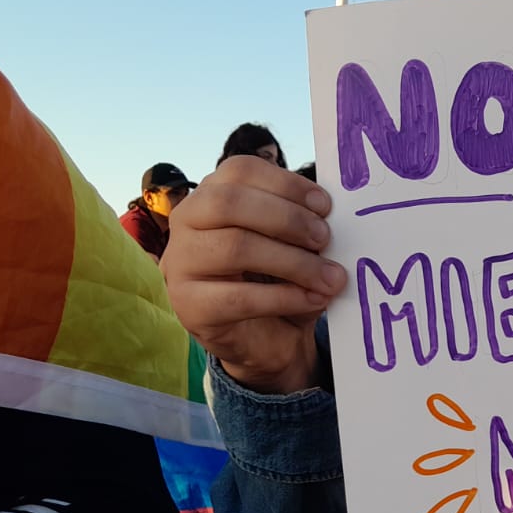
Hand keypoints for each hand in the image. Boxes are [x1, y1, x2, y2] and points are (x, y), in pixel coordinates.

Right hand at [163, 156, 347, 393]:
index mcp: (211, 196)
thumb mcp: (293, 245)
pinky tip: (315, 300)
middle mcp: (187, 223)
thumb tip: (330, 218)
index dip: (286, 184)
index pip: (239, 171)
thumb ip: (303, 225)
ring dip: (294, 262)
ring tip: (331, 278)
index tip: (325, 206)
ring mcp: (181, 265)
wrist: (265, 341)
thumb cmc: (279, 282)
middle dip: (286, 219)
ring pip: (235, 247)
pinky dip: (286, 298)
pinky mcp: (190, 307)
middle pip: (229, 203)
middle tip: (325, 239)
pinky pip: (240, 298)